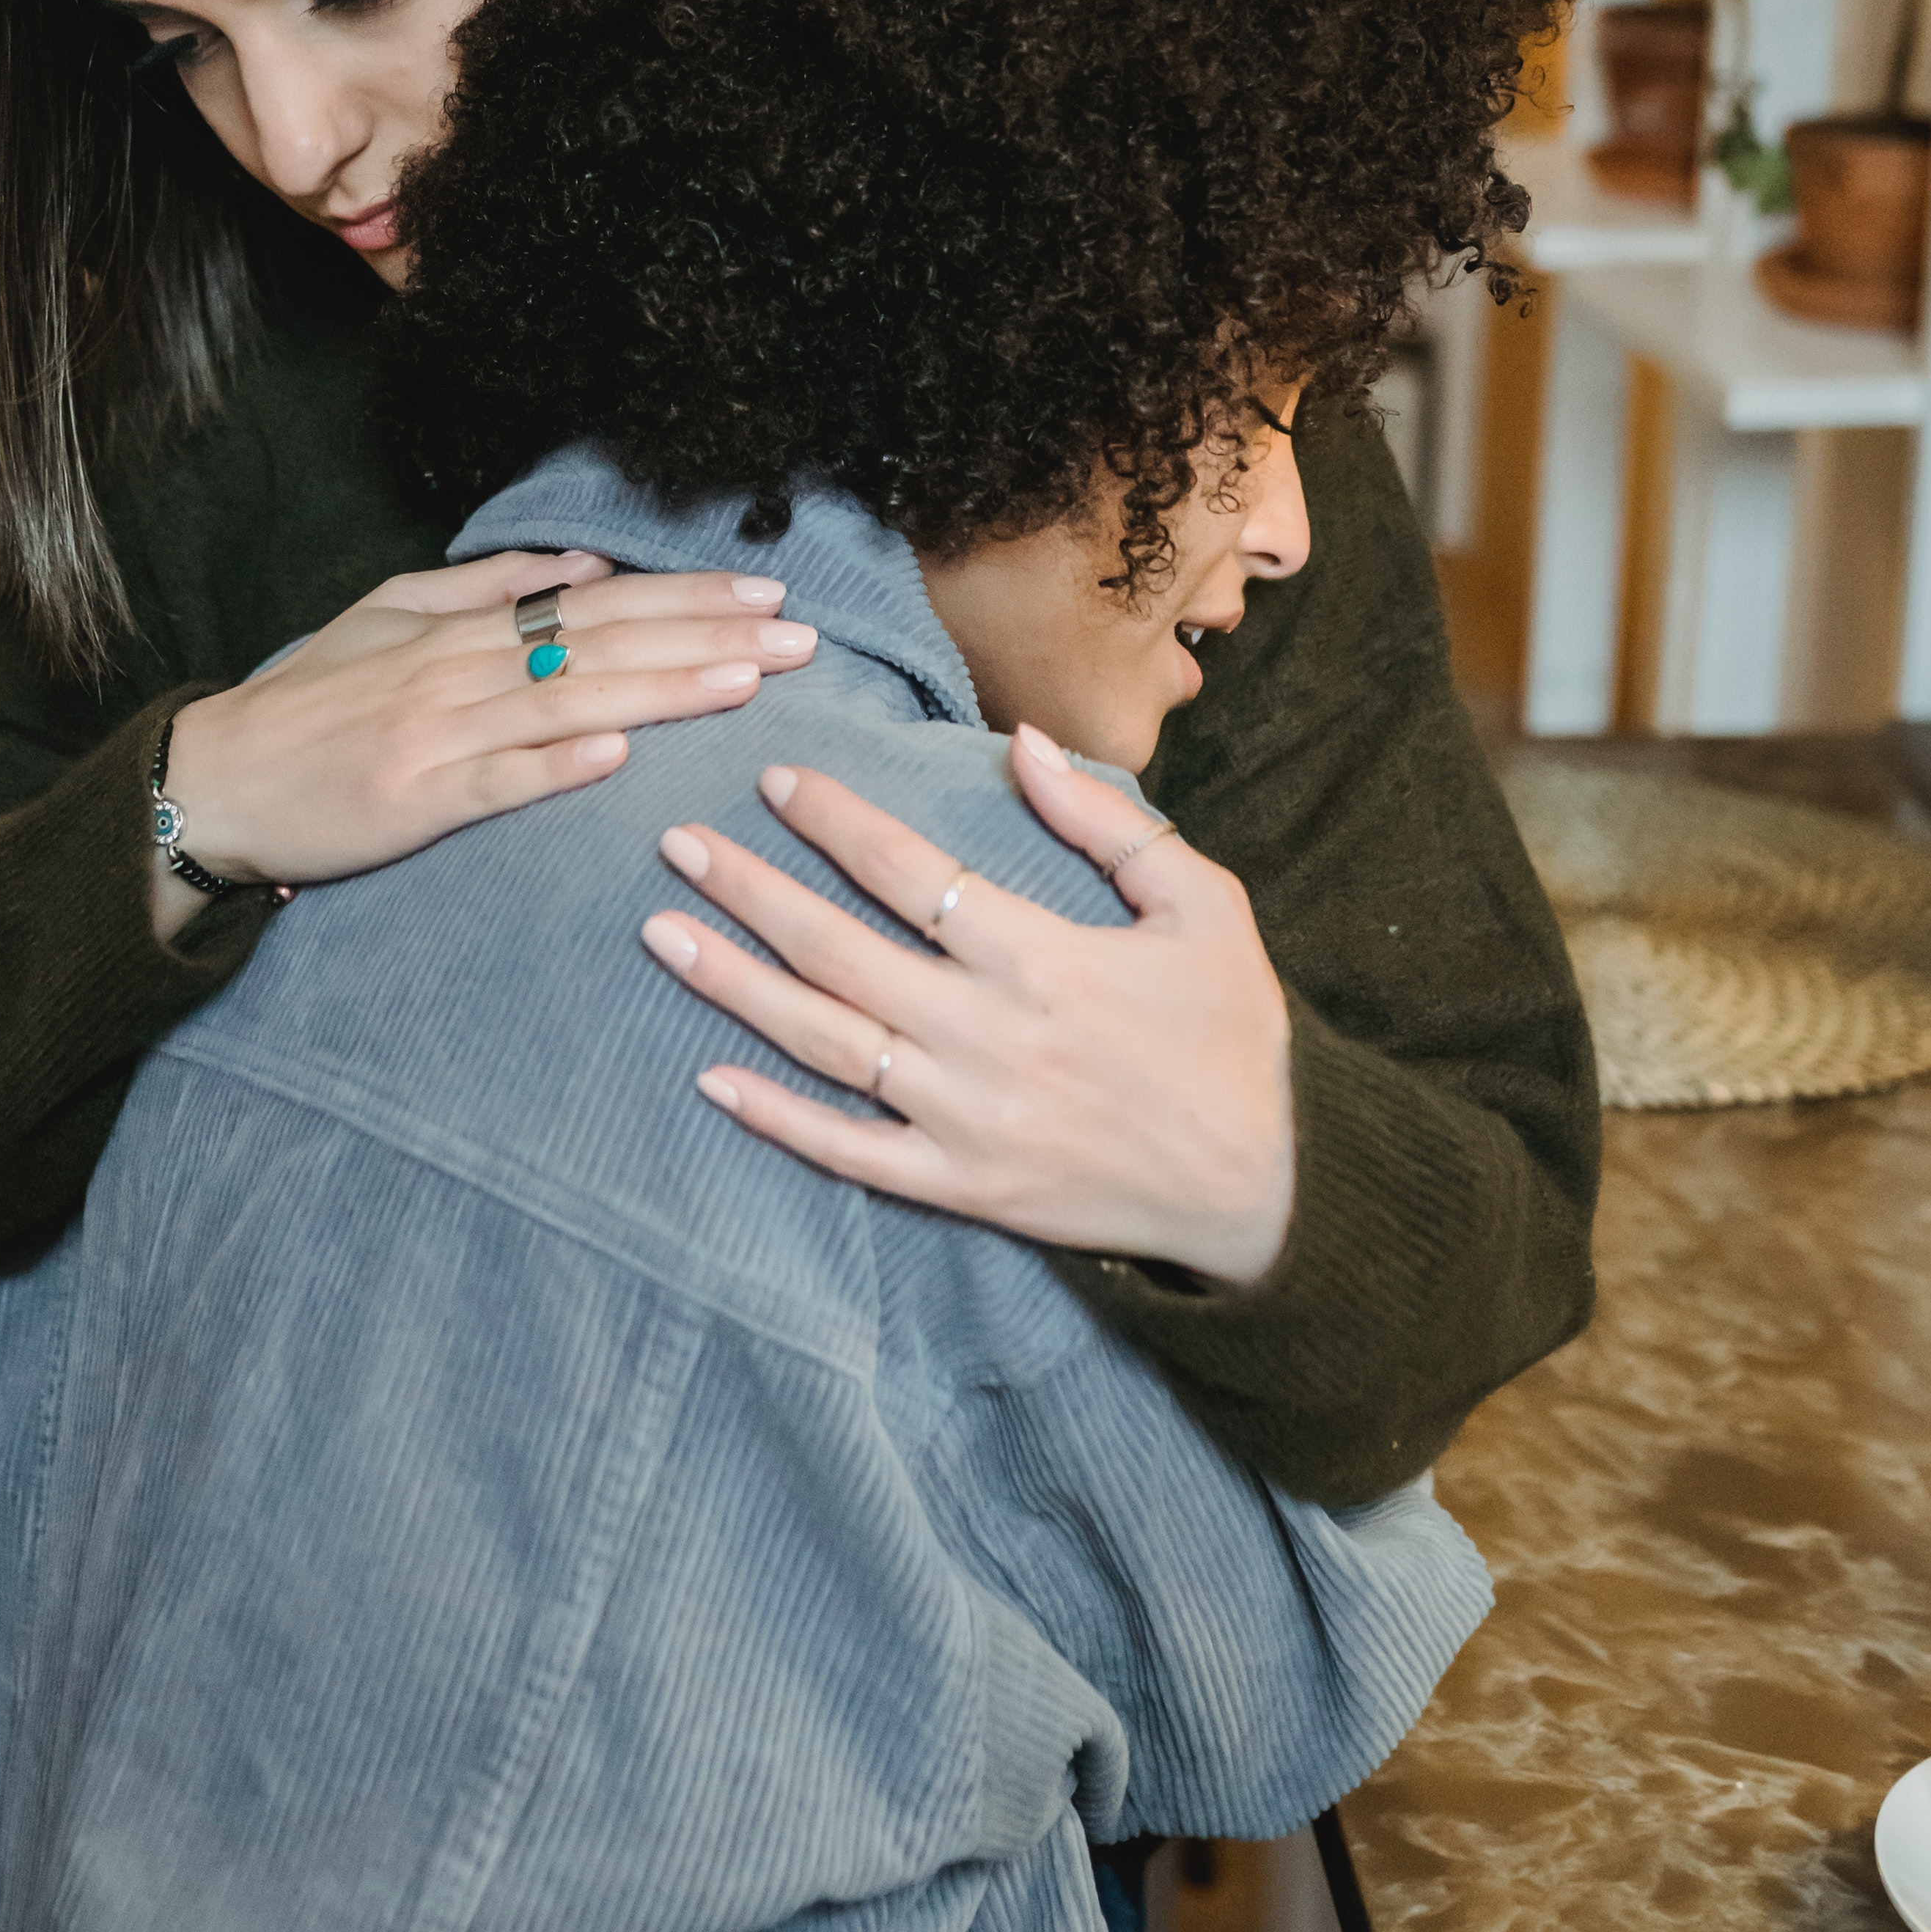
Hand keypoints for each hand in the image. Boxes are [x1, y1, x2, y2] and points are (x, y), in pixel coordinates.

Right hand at [152, 550, 816, 939]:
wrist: (215, 779)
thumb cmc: (309, 704)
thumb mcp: (387, 618)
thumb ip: (485, 591)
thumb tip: (585, 567)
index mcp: (464, 632)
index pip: (598, 607)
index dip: (686, 599)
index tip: (766, 593)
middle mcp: (462, 673)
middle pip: (603, 647)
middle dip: (707, 637)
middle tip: (799, 635)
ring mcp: (440, 736)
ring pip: (568, 704)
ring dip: (661, 691)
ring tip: (743, 680)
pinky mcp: (414, 799)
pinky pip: (495, 783)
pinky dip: (555, 767)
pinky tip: (618, 760)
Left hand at [638, 723, 1295, 1283]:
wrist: (1267, 1190)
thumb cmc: (1235, 1036)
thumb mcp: (1203, 906)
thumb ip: (1107, 823)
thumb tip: (1018, 741)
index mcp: (1042, 958)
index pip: (909, 872)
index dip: (834, 822)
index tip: (774, 781)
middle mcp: (988, 1036)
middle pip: (839, 951)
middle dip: (749, 890)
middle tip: (676, 842)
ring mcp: (967, 1119)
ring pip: (825, 1043)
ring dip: (736, 985)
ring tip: (663, 933)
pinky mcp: (963, 1189)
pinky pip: (849, 1152)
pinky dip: (778, 1118)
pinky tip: (711, 1078)